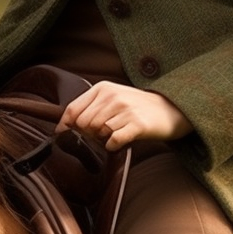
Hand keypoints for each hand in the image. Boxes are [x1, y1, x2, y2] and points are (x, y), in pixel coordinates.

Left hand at [56, 81, 191, 151]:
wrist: (170, 109)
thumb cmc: (138, 106)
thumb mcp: (113, 98)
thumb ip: (91, 107)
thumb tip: (65, 125)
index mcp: (103, 88)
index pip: (73, 109)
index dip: (65, 125)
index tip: (62, 134)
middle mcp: (112, 96)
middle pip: (83, 124)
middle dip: (88, 134)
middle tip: (101, 134)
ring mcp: (125, 109)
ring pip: (97, 133)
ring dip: (103, 139)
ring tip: (115, 133)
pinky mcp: (137, 125)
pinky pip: (113, 141)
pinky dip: (113, 145)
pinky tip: (121, 140)